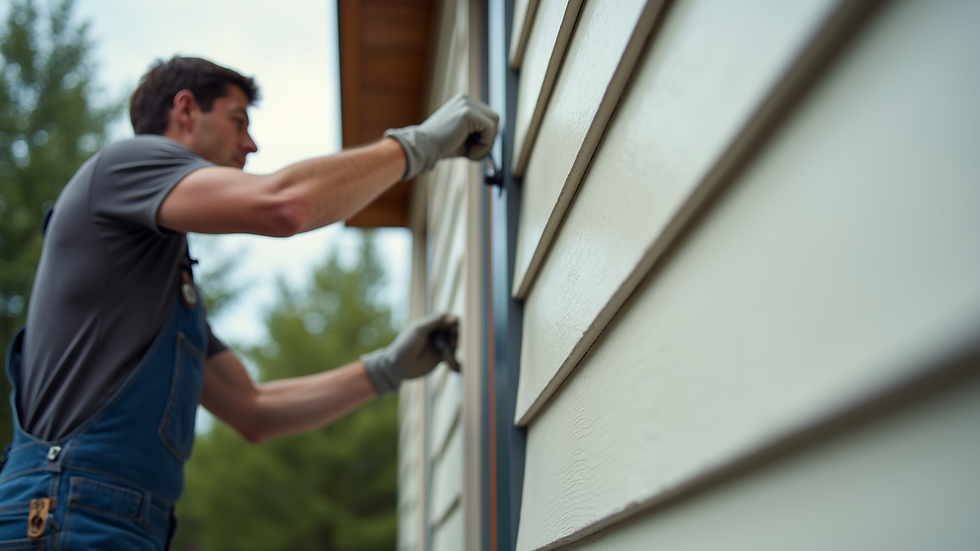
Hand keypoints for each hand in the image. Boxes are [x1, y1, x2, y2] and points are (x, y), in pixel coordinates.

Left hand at [361, 313, 458, 394]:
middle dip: (456, 334)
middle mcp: (436, 333)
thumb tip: (450, 315)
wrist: (400, 366)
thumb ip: (434, 322)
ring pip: (454, 342)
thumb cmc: (406, 345)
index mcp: (429, 324)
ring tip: (446, 353)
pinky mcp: (440, 358)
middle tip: (452, 342)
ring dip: (454, 346)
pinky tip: (447, 361)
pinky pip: (452, 355)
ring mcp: (439, 345)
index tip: (452, 328)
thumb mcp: (418, 330)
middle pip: (453, 329)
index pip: (446, 318)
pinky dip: (452, 357)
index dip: (452, 322)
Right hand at [384, 94, 498, 179]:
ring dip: (487, 143)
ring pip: (494, 123)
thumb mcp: (463, 136)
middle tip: (473, 152)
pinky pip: (490, 129)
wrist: (424, 148)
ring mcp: (466, 103)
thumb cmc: (441, 146)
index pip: (488, 117)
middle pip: (494, 118)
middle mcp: (465, 99)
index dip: (485, 136)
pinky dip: (485, 145)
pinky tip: (470, 152)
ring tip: (471, 152)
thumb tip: (494, 138)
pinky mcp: (468, 113)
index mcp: (463, 102)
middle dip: (488, 138)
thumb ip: (478, 132)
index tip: (472, 148)